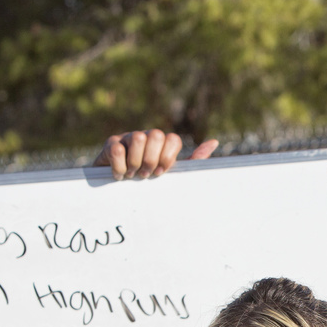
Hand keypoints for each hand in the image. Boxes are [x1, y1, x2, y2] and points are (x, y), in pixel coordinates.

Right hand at [97, 129, 218, 178]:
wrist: (118, 190)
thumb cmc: (148, 182)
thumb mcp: (172, 175)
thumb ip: (192, 161)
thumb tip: (214, 142)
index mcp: (163, 144)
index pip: (173, 139)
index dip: (168, 158)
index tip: (161, 174)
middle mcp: (147, 137)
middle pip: (156, 135)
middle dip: (152, 160)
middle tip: (146, 176)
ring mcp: (128, 137)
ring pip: (138, 138)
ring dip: (136, 162)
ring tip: (132, 176)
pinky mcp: (111, 144)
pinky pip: (117, 148)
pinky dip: (120, 166)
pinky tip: (119, 176)